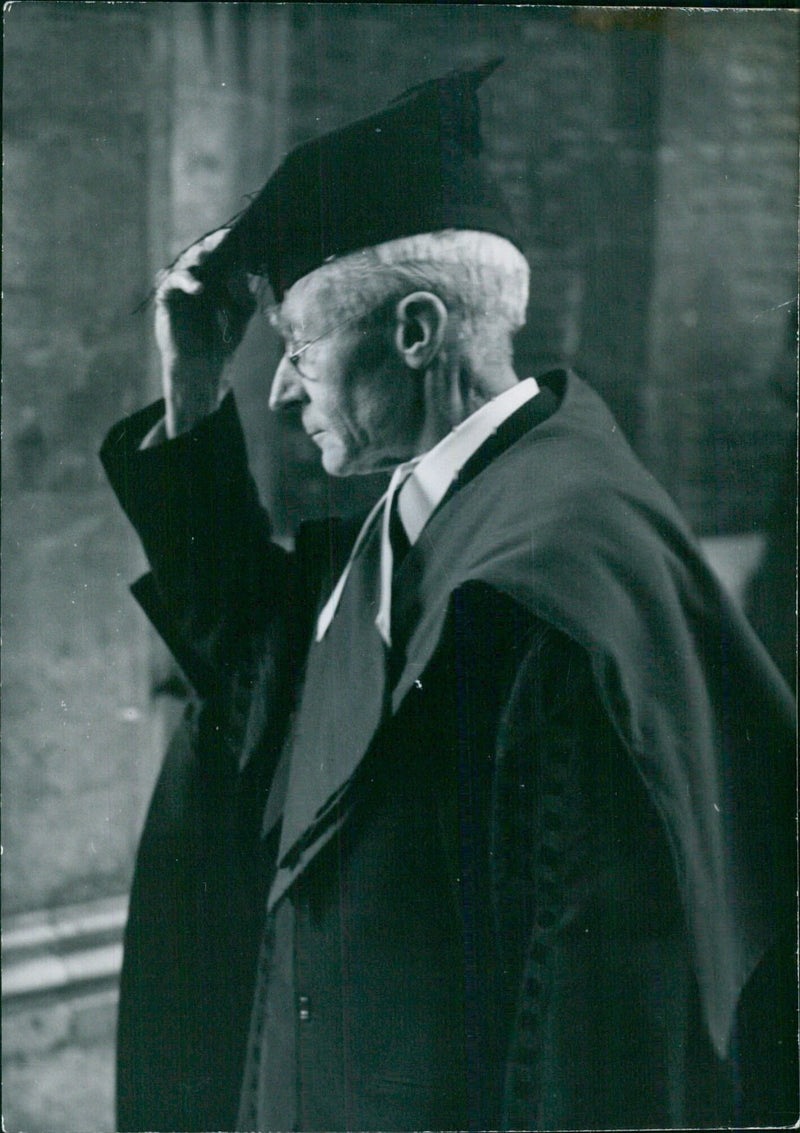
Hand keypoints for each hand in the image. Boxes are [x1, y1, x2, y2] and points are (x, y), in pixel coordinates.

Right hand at [154, 228, 255, 436]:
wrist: (202, 368)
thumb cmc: (220, 341)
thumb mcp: (241, 314)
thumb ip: (244, 292)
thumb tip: (248, 270)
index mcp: (213, 279)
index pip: (219, 254)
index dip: (228, 243)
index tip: (243, 236)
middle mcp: (194, 278)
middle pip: (201, 253)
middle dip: (214, 244)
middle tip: (227, 238)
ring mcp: (179, 288)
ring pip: (185, 263)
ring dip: (198, 258)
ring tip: (210, 256)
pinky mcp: (166, 299)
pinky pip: (171, 282)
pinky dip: (185, 282)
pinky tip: (200, 288)